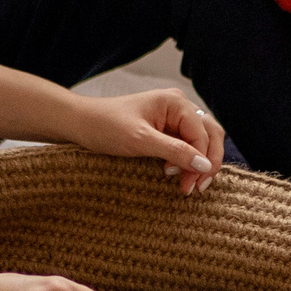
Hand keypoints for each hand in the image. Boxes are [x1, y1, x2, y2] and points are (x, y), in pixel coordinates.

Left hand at [72, 89, 223, 195]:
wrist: (80, 123)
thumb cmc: (106, 126)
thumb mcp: (141, 141)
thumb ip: (175, 151)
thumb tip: (205, 165)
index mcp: (176, 102)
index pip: (203, 134)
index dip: (201, 161)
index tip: (189, 185)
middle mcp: (179, 106)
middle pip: (211, 134)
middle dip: (207, 162)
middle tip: (195, 188)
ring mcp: (173, 116)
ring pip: (202, 140)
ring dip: (199, 162)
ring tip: (187, 184)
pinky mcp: (166, 128)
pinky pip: (187, 144)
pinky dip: (188, 160)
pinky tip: (178, 173)